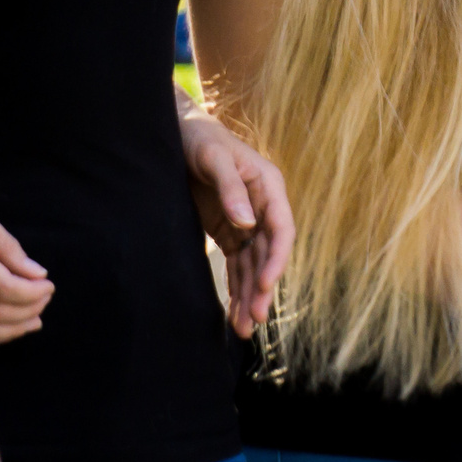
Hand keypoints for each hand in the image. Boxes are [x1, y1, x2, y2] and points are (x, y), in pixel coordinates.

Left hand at [177, 98, 293, 332]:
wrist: (179, 134)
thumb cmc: (199, 138)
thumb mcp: (213, 157)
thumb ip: (230, 188)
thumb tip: (246, 223)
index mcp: (269, 186)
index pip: (281, 229)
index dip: (276, 259)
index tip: (265, 284)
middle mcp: (263, 207)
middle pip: (268, 254)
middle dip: (262, 288)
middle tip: (254, 319)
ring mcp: (247, 222)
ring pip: (253, 265)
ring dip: (250, 295)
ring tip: (242, 328)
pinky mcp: (229, 231)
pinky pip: (237, 264)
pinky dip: (237, 288)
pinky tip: (234, 313)